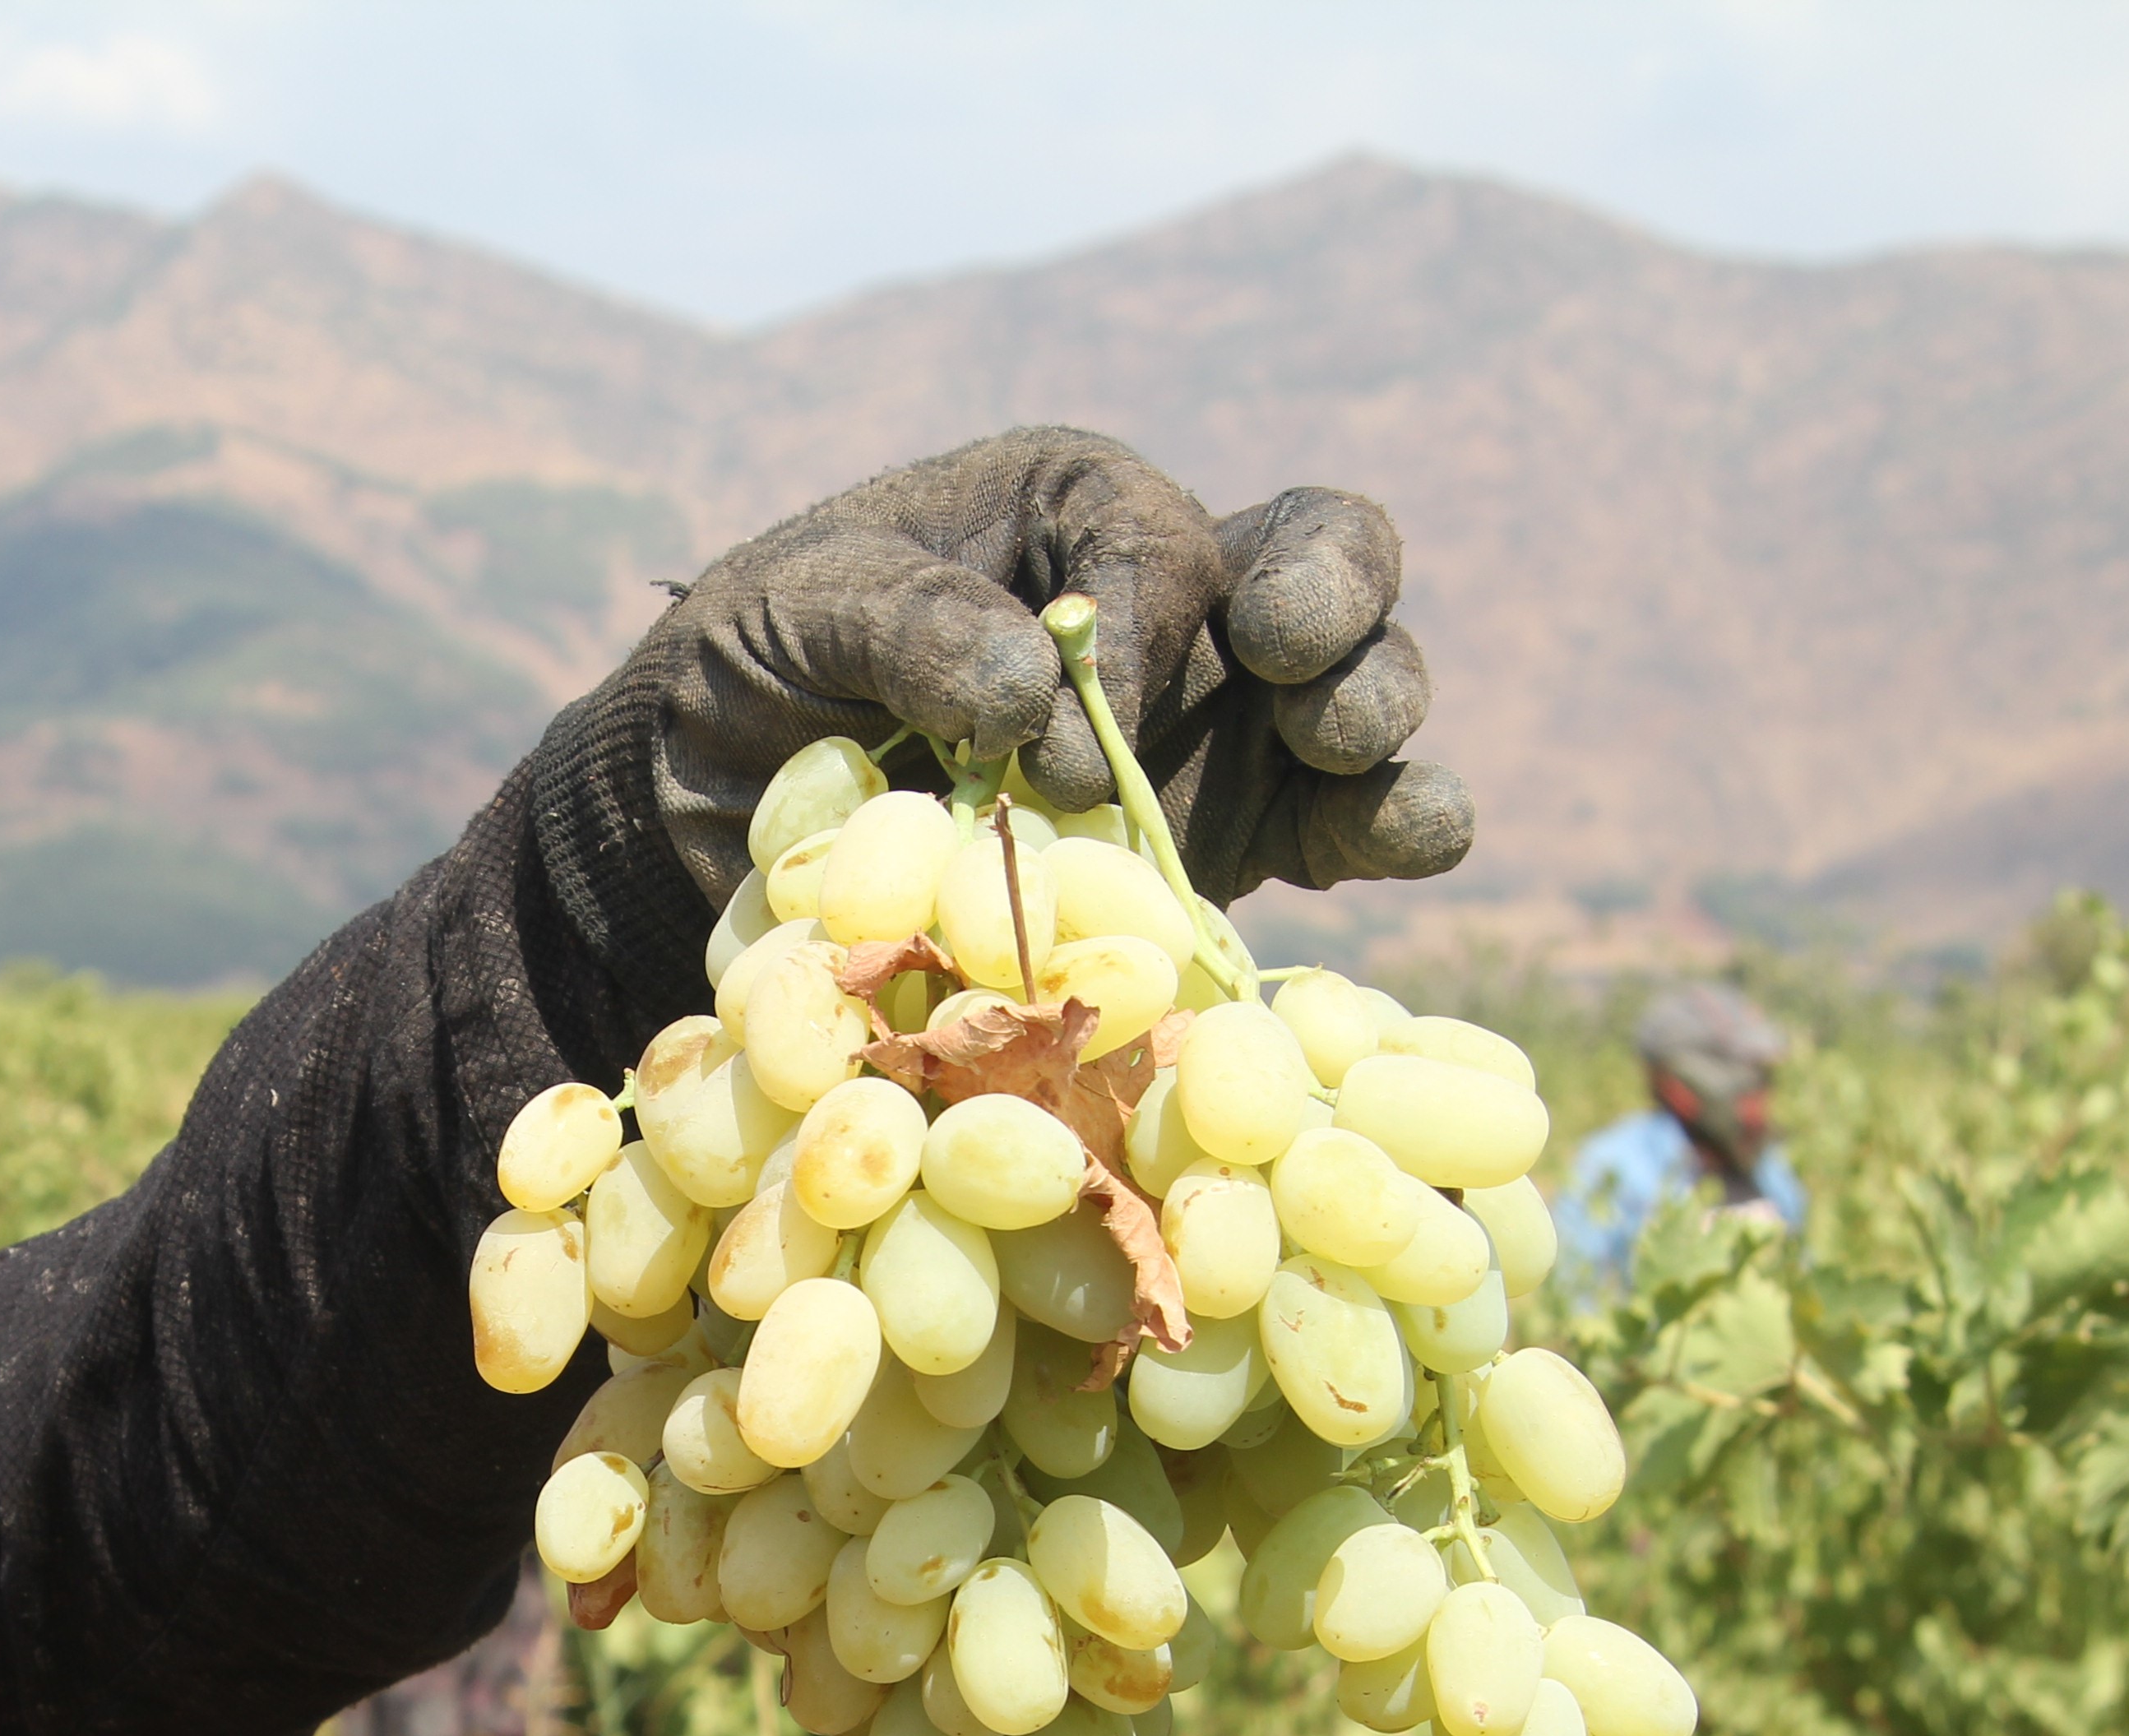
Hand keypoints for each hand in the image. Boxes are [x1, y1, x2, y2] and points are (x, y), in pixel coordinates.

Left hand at [532, 427, 1471, 948]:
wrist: (718, 808)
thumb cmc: (757, 666)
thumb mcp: (797, 608)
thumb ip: (907, 621)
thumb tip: (1035, 692)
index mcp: (1073, 507)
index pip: (1161, 543)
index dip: (1141, 636)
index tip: (1059, 754)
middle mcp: (1175, 601)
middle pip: (1326, 565)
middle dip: (1337, 601)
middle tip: (1291, 662)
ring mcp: (1220, 720)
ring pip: (1361, 689)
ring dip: (1377, 712)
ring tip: (1339, 749)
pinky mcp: (1235, 835)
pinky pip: (1355, 820)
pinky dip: (1401, 824)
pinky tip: (1410, 835)